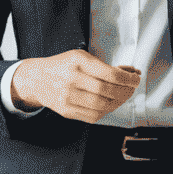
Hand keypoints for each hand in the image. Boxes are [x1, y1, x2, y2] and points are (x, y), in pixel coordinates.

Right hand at [11, 50, 138, 121]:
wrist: (37, 79)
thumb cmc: (62, 66)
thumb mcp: (81, 57)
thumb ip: (104, 66)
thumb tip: (129, 72)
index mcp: (77, 62)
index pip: (109, 74)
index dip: (127, 79)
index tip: (135, 78)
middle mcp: (72, 79)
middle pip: (107, 91)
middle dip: (125, 91)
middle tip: (131, 88)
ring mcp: (68, 97)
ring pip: (102, 106)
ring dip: (118, 102)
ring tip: (122, 96)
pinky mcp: (67, 111)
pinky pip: (93, 116)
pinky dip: (106, 111)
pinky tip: (109, 104)